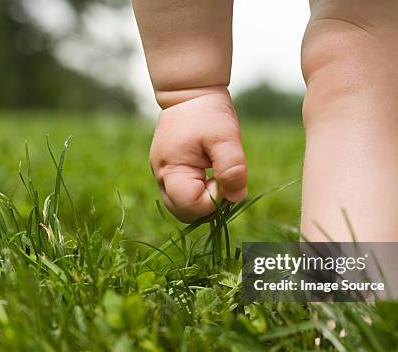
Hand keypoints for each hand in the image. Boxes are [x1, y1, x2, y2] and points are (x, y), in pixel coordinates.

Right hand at [150, 90, 246, 221]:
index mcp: (171, 170)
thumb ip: (232, 169)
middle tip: (220, 179)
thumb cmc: (207, 113)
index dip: (214, 200)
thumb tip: (236, 198)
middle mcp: (160, 178)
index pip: (191, 206)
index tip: (223, 178)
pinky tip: (209, 173)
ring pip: (183, 207)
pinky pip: (183, 195)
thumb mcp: (226, 138)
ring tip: (214, 175)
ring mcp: (162, 176)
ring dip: (204, 200)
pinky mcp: (169, 173)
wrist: (190, 92)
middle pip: (184, 213)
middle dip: (208, 205)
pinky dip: (199, 192)